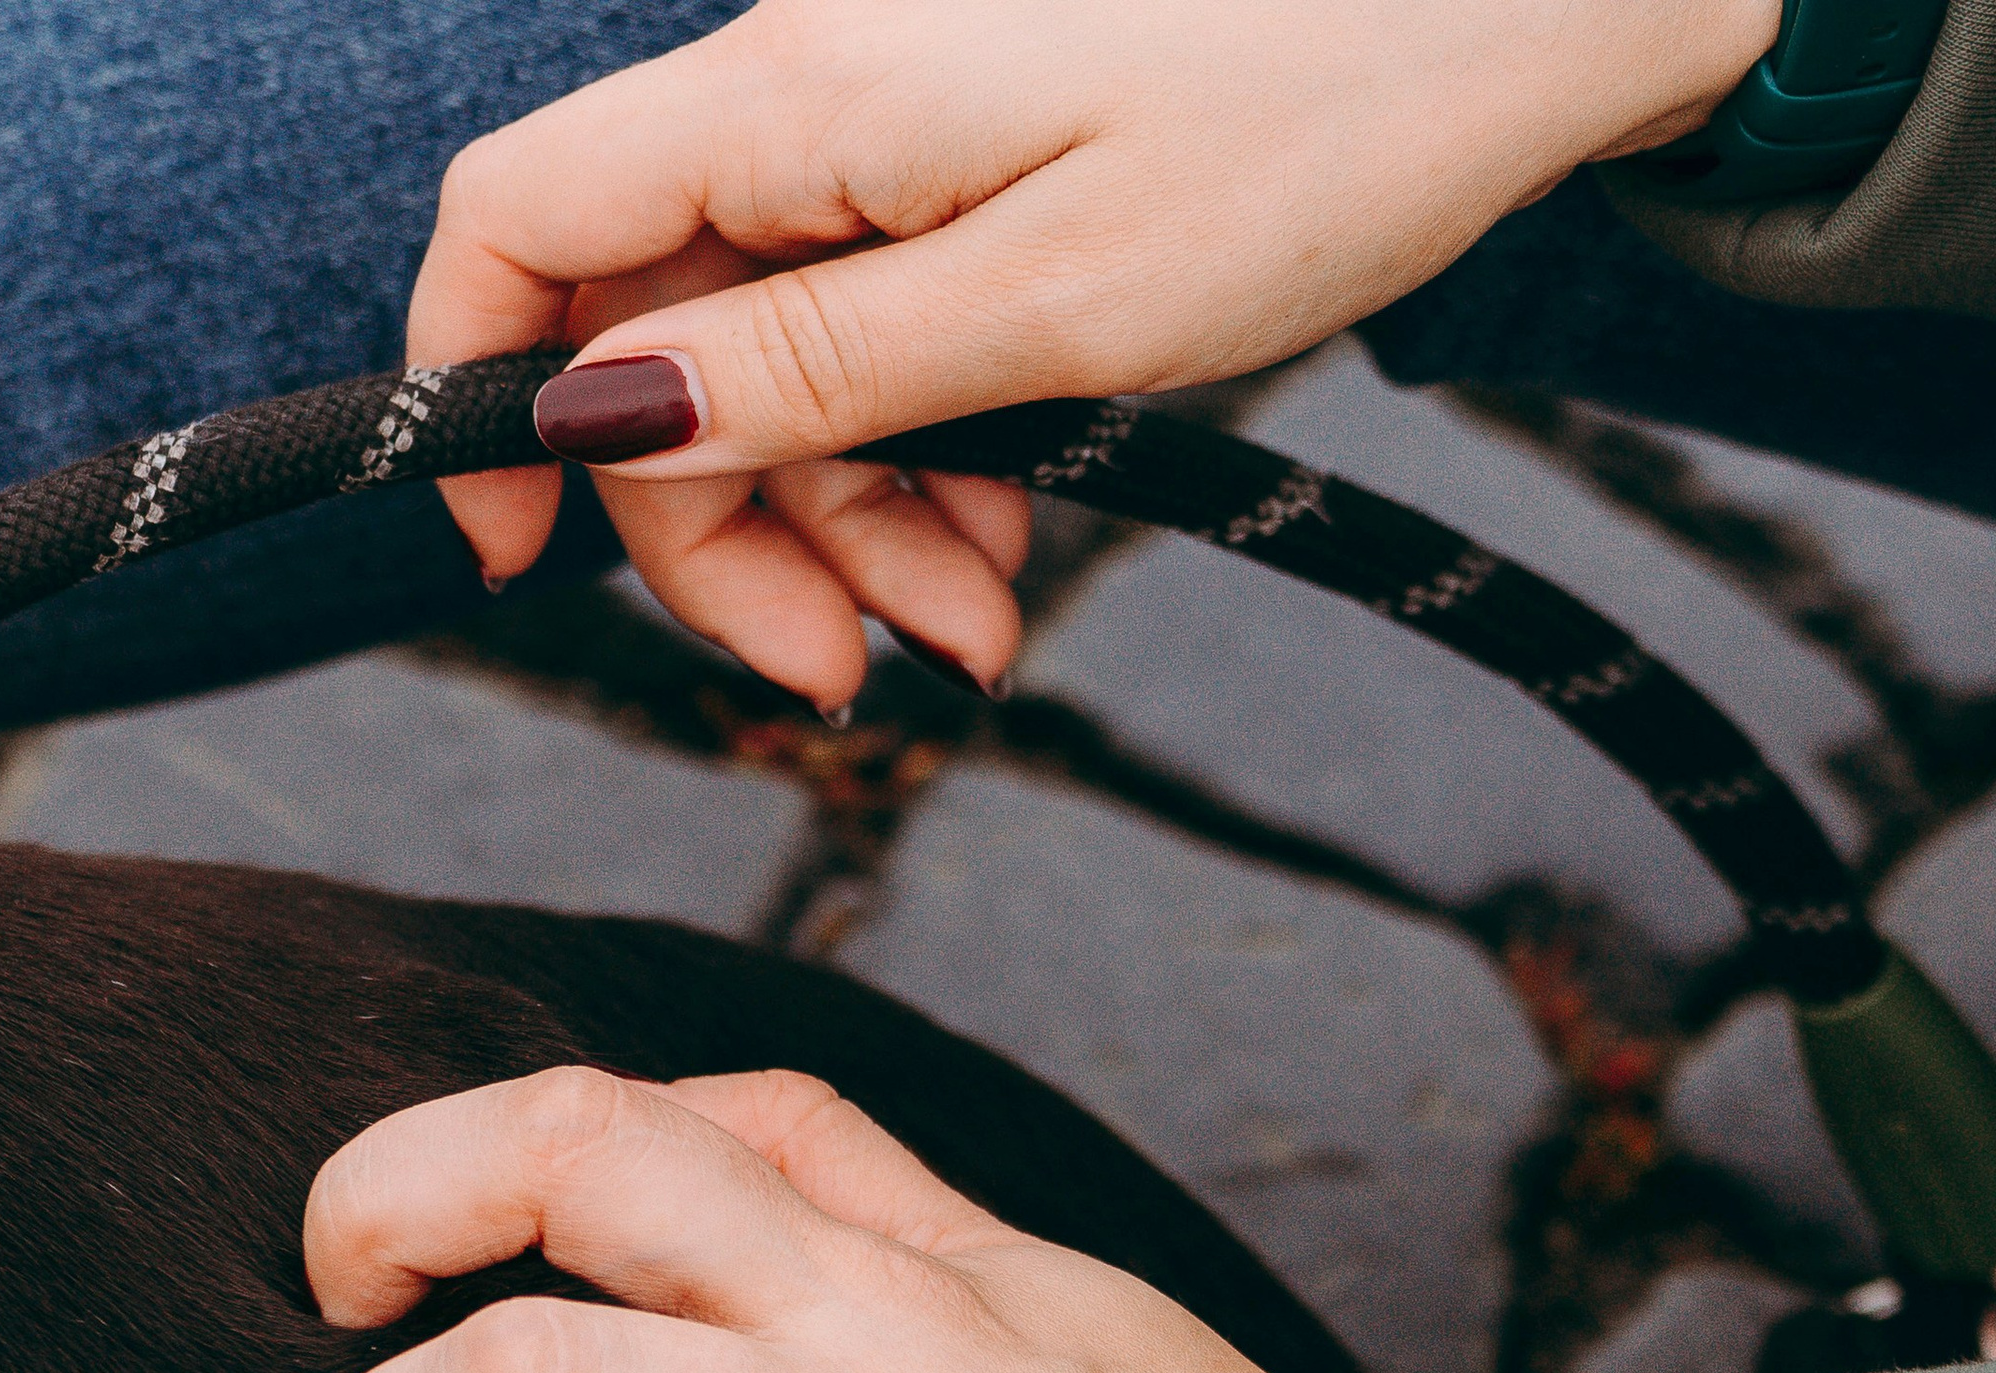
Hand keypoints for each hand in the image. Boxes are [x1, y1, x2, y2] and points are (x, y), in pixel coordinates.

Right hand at [412, 0, 1778, 707]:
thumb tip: (600, 413)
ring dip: (851, 530)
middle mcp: (813, 91)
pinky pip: (882, 337)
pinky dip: (924, 463)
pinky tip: (1003, 548)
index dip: (480, 389)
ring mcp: (891, 129)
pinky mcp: (971, 166)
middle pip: (655, 336)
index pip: (526, 220)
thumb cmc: (1317, 130)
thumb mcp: (1048, 306)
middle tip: (848, 683)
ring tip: (977, 633)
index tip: (514, 557)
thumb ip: (808, 366)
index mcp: (795, 95)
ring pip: (775, 364)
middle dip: (729, 533)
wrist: (1515, 15)